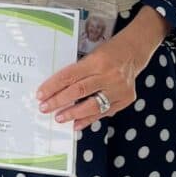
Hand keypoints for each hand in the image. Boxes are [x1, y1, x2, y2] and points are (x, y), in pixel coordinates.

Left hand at [36, 7, 169, 130]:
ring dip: (73, 114)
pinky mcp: (126, 99)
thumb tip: (57, 89)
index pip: (70, 76)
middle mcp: (109, 75)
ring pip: (92, 105)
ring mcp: (119, 89)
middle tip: (45, 108)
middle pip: (79, 91)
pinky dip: (89, 119)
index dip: (53, 86)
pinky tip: (76, 124)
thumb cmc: (109, 51)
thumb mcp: (92, 55)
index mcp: (97, 60)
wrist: (135, 51)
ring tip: (59, 118)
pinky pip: (104, 112)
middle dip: (59, 101)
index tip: (40, 95)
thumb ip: (78, 71)